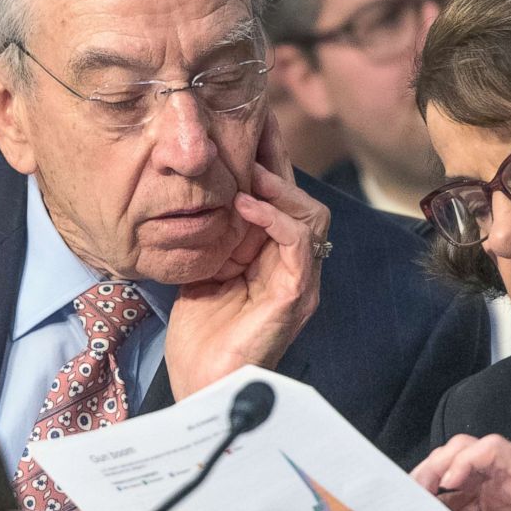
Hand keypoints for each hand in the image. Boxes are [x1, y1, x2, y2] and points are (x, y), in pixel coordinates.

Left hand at [164, 112, 328, 399]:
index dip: (273, 162)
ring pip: (311, 218)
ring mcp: (299, 281)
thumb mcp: (204, 269)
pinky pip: (297, 245)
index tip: (253, 125)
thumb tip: (204, 192)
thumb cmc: (201, 335)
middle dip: (281, 163)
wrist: (200, 384)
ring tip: (248, 173)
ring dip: (280, 190)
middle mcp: (295, 267)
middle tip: (255, 132)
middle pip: (304, 201)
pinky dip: (275, 218)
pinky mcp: (294, 296)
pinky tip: (246, 204)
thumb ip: (215, 235)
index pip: (284, 201)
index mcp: (275, 259)